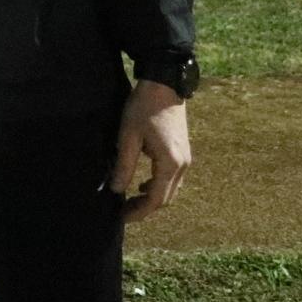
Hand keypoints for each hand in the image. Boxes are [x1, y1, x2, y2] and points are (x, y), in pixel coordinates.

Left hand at [108, 79, 190, 222]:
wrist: (164, 84)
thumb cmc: (144, 108)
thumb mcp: (128, 136)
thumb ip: (124, 165)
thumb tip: (116, 189)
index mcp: (170, 163)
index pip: (156, 199)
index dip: (139, 212)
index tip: (122, 217)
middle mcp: (182, 165)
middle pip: (166, 199)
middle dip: (145, 208)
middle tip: (124, 211)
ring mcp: (185, 159)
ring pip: (170, 190)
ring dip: (152, 198)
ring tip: (130, 200)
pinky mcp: (183, 152)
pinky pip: (172, 178)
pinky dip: (158, 186)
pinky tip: (142, 183)